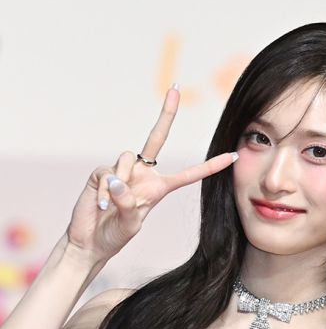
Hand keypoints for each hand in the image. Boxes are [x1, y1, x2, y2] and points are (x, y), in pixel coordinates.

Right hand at [65, 85, 236, 263]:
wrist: (90, 240)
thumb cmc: (115, 235)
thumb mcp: (130, 224)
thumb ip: (128, 203)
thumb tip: (119, 180)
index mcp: (158, 188)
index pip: (188, 175)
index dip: (210, 167)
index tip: (232, 155)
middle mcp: (143, 174)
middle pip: (156, 138)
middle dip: (166, 114)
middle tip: (175, 88)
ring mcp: (122, 171)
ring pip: (127, 159)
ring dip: (121, 183)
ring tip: (111, 206)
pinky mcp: (102, 172)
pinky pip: (107, 173)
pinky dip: (105, 191)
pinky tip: (102, 205)